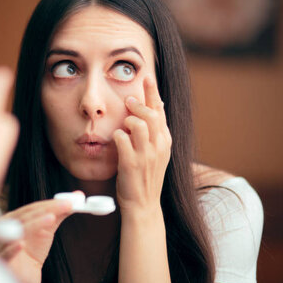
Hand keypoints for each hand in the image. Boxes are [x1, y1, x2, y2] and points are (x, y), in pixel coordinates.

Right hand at [0, 198, 74, 282]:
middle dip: (47, 210)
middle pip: (26, 216)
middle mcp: (6, 227)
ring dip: (34, 224)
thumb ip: (60, 213)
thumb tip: (77, 196)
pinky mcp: (3, 262)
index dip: (51, 204)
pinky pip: (6, 254)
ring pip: (18, 231)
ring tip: (51, 218)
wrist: (25, 276)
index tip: (70, 201)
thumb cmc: (32, 250)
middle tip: (66, 206)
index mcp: (14, 218)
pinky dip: (12, 249)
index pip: (33, 208)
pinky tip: (21, 244)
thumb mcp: (47, 230)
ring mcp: (3, 243)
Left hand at [113, 76, 171, 214]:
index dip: (153, 93)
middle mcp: (159, 146)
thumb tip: (156, 104)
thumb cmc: (145, 176)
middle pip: (152, 114)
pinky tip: (117, 139)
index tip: (147, 77)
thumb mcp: (156, 151)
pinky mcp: (132, 164)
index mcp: (165, 141)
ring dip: (128, 119)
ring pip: (139, 125)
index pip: (161, 111)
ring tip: (124, 123)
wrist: (143, 205)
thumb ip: (155, 130)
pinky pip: (122, 140)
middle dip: (139, 103)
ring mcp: (146, 155)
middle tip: (129, 99)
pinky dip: (118, 135)